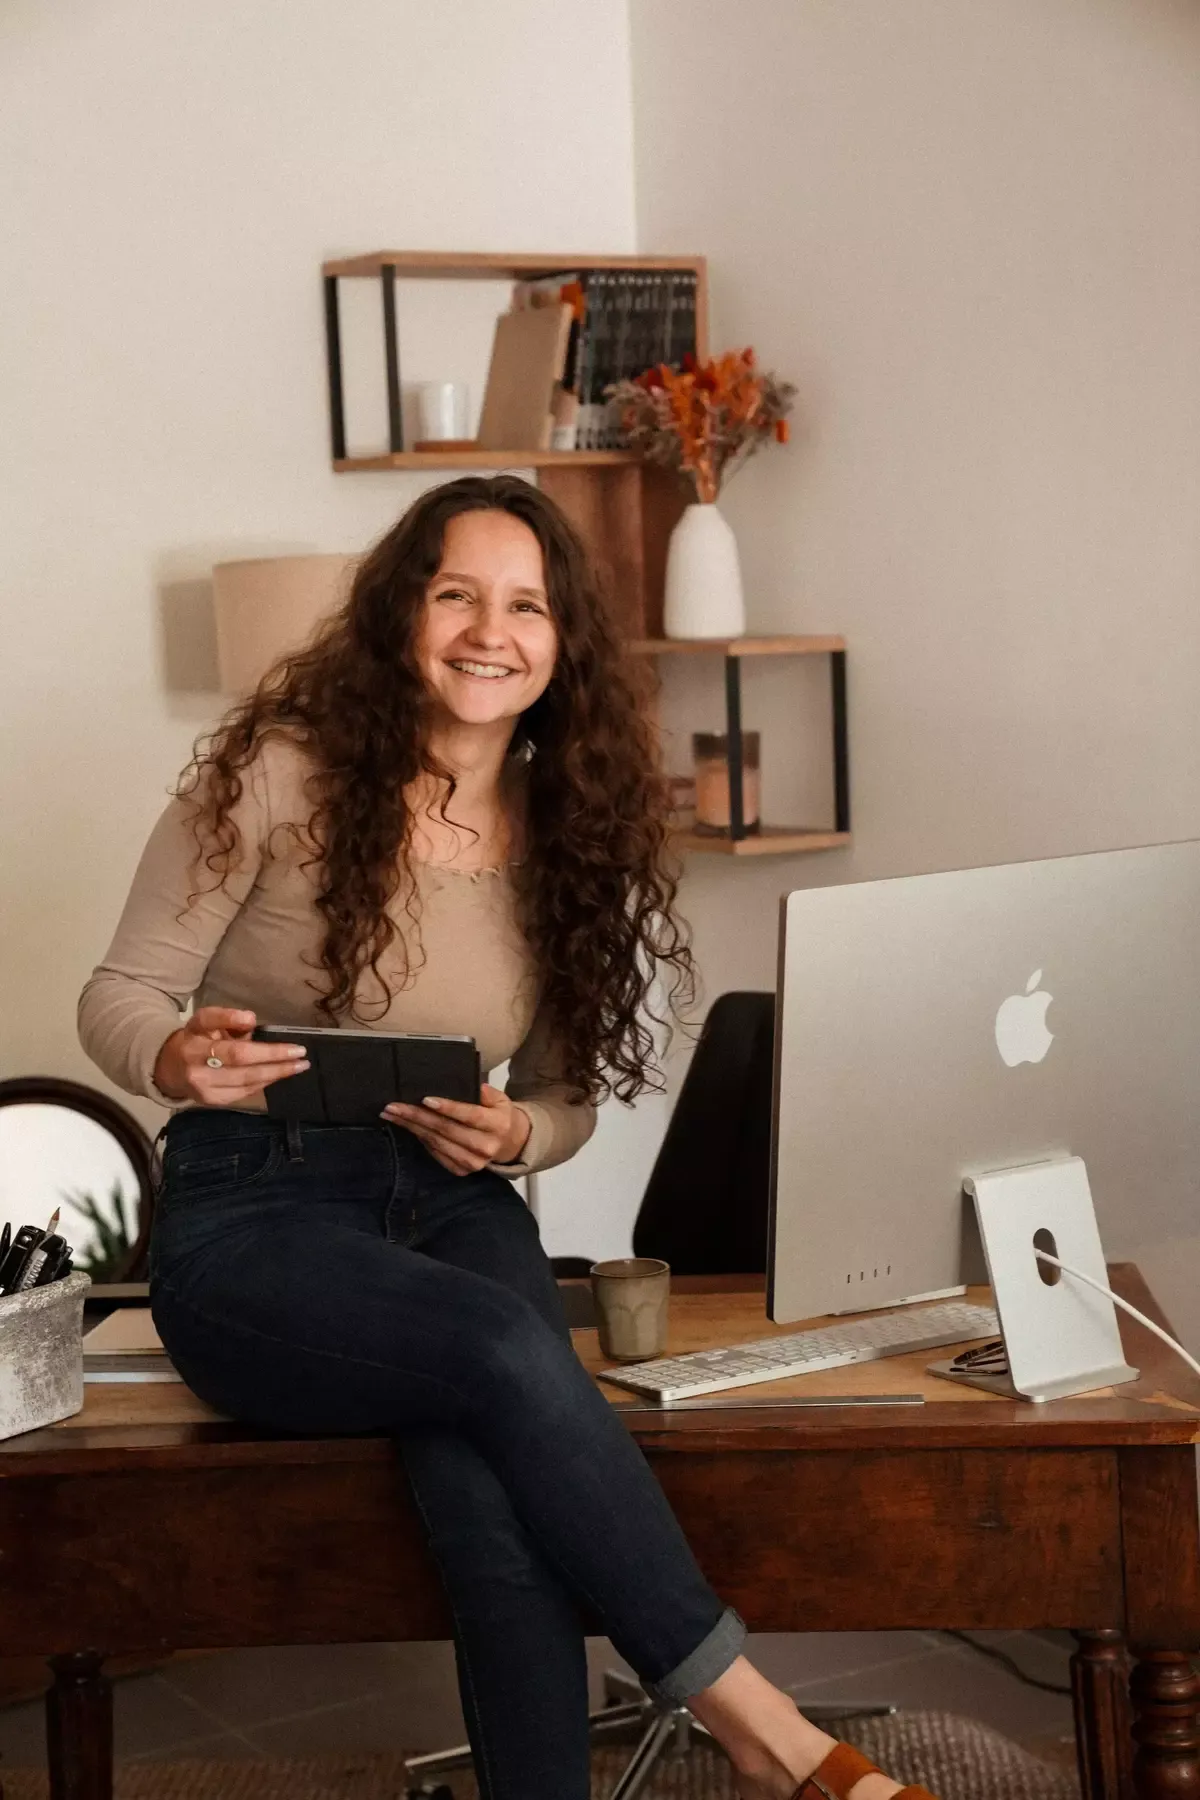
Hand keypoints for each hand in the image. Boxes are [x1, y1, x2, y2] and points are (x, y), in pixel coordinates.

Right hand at [153, 1008, 308, 1106]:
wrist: (169, 1068)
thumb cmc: (195, 1039)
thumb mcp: (204, 1020)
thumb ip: (226, 1017)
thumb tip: (251, 1020)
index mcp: (194, 1041)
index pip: (226, 1040)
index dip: (252, 1037)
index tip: (275, 1034)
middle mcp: (197, 1067)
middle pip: (242, 1063)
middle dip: (275, 1059)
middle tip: (300, 1054)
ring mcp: (204, 1088)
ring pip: (246, 1081)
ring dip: (276, 1073)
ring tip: (298, 1066)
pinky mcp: (211, 1101)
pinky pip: (244, 1093)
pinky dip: (264, 1083)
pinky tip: (279, 1075)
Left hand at [382, 1084, 531, 1175]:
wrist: (508, 1143)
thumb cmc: (497, 1115)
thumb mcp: (500, 1099)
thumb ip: (486, 1092)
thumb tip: (469, 1085)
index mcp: (498, 1125)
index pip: (470, 1116)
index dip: (448, 1108)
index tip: (425, 1099)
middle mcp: (486, 1147)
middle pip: (447, 1130)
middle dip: (417, 1116)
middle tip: (394, 1105)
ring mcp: (473, 1162)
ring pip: (436, 1142)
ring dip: (412, 1127)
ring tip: (392, 1114)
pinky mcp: (462, 1171)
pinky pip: (435, 1153)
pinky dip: (420, 1138)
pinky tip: (407, 1127)